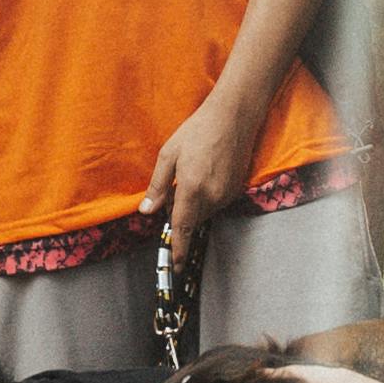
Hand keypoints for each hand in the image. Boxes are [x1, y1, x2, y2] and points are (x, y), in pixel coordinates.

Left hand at [140, 102, 248, 264]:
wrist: (233, 116)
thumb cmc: (198, 131)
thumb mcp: (169, 155)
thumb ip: (158, 186)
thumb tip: (147, 210)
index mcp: (192, 189)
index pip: (183, 227)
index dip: (178, 249)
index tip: (175, 266)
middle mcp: (212, 197)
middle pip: (192, 221)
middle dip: (179, 215)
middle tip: (172, 191)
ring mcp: (227, 194)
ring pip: (204, 212)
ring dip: (192, 206)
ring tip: (188, 177)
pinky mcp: (236, 189)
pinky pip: (216, 203)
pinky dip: (205, 198)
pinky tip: (203, 175)